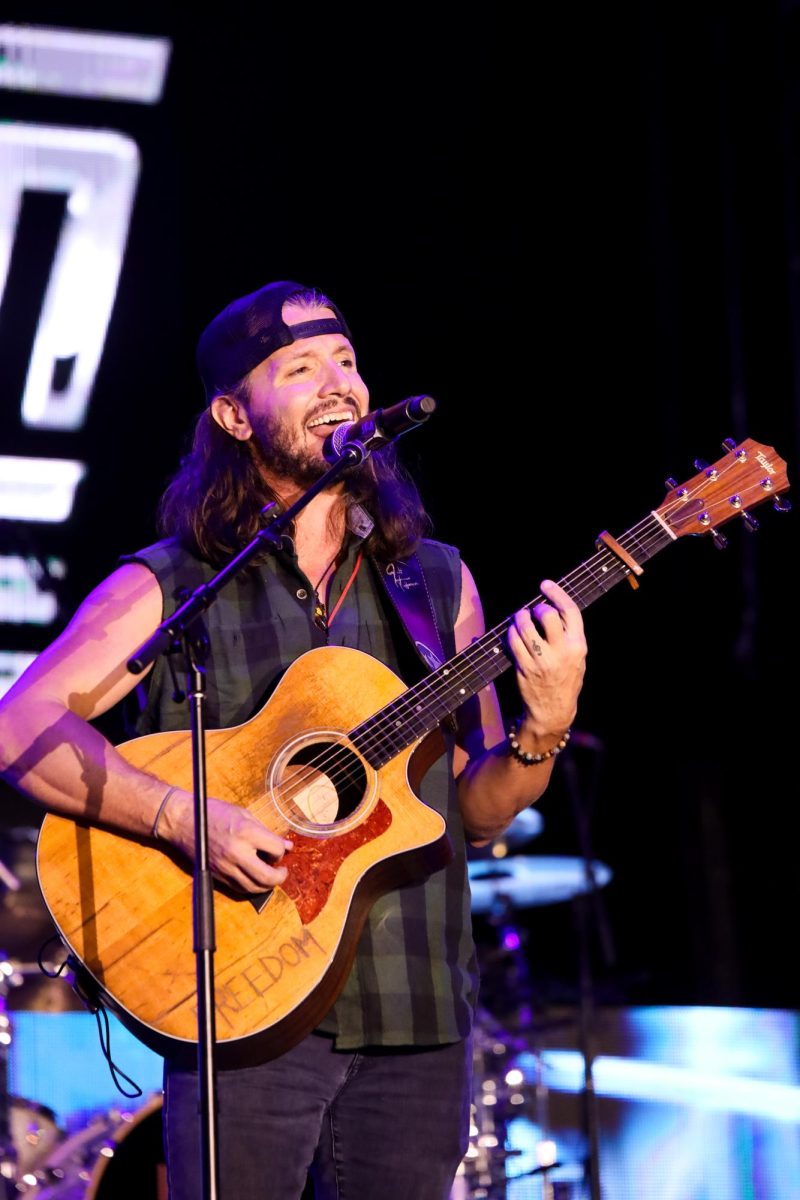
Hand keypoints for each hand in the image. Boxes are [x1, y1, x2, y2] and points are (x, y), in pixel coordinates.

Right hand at [161, 789, 291, 893]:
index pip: (276, 849)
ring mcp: (226, 867)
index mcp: (246, 832)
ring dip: (267, 885)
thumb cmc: (214, 812)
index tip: (280, 847)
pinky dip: (251, 886)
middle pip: (267, 877)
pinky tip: (254, 878)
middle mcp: (237, 852)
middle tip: (282, 871)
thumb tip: (287, 845)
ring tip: (270, 876)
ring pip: (254, 887)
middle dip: (280, 876)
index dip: (281, 849)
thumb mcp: (243, 814)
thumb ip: (266, 832)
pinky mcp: (217, 875)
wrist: (183, 821)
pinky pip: (239, 888)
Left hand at [507, 579, 586, 737]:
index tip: (546, 585)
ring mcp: (541, 659)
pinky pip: (513, 641)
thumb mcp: (578, 658)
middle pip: (546, 614)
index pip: (570, 611)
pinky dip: (510, 633)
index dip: (557, 593)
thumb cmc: (566, 680)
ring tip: (520, 620)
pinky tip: (513, 633)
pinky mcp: (524, 667)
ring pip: (525, 626)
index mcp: (578, 646)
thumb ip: (569, 635)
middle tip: (533, 612)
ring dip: (519, 618)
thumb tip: (553, 608)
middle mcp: (561, 651)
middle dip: (536, 608)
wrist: (554, 711)